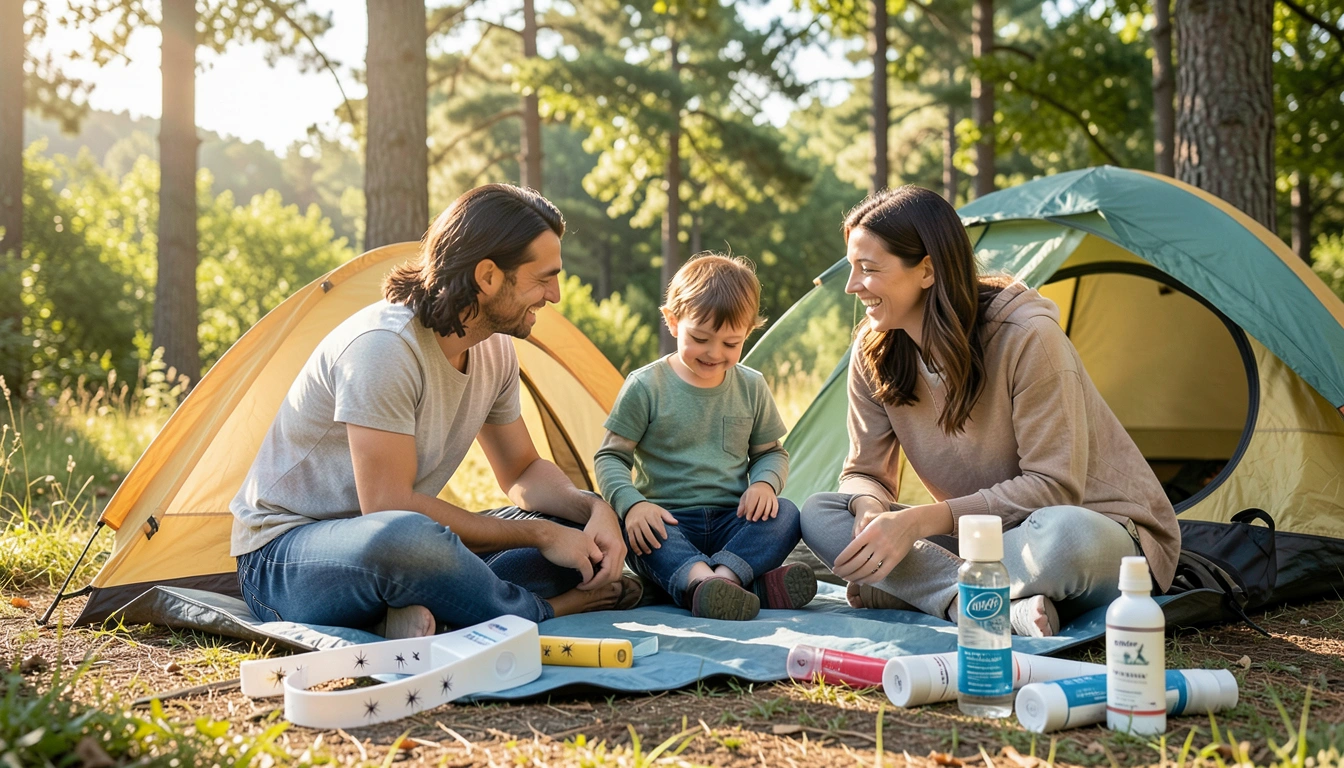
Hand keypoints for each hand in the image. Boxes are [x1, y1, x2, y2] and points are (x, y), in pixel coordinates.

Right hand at [537, 522, 603, 586]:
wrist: (545, 534)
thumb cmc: (550, 536)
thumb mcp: (566, 538)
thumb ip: (573, 545)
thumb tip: (571, 555)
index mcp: (585, 537)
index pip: (595, 551)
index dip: (592, 561)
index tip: (584, 567)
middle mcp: (588, 543)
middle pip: (598, 558)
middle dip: (594, 568)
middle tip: (586, 576)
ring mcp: (585, 551)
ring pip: (595, 567)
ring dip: (591, 576)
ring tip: (585, 582)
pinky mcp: (579, 559)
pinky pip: (588, 573)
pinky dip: (587, 580)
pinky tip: (583, 583)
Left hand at [583, 499, 626, 588]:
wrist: (606, 514)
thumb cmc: (595, 523)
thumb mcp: (588, 537)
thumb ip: (588, 554)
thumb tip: (586, 571)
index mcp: (615, 548)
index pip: (606, 573)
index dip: (594, 582)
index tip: (581, 585)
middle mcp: (622, 552)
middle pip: (613, 577)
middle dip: (598, 584)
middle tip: (583, 586)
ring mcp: (623, 553)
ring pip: (616, 575)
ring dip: (602, 580)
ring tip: (588, 580)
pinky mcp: (621, 554)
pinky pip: (615, 569)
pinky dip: (605, 574)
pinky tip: (594, 572)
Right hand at [625, 502, 677, 555]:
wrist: (633, 506)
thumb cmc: (650, 510)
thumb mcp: (659, 510)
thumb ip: (667, 517)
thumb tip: (676, 523)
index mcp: (649, 514)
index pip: (656, 523)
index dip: (661, 531)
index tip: (665, 538)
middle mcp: (640, 519)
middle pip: (646, 532)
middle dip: (652, 540)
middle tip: (658, 547)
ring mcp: (633, 525)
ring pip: (638, 537)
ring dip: (644, 546)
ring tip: (650, 552)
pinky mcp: (628, 530)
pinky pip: (631, 540)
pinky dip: (635, 548)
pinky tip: (640, 553)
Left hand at [736, 482, 778, 520]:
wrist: (763, 484)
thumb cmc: (752, 493)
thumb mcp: (745, 496)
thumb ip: (742, 506)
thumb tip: (738, 515)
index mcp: (753, 492)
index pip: (751, 505)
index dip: (749, 513)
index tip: (748, 518)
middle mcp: (762, 493)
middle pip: (760, 507)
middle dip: (757, 515)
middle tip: (754, 520)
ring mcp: (769, 496)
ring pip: (768, 507)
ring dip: (766, 514)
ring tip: (762, 519)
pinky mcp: (775, 498)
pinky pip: (776, 505)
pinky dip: (774, 511)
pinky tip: (772, 516)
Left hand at [833, 503, 952, 584]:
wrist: (911, 522)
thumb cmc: (888, 520)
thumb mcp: (873, 518)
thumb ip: (860, 529)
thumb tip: (849, 545)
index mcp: (870, 532)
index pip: (851, 549)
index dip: (842, 559)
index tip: (835, 564)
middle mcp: (877, 542)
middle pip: (857, 562)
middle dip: (845, 570)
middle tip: (837, 573)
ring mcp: (887, 552)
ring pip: (867, 570)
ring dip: (855, 577)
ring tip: (847, 578)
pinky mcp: (895, 559)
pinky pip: (880, 573)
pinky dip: (870, 579)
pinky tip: (862, 580)